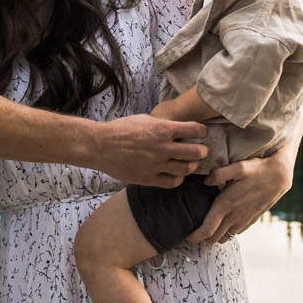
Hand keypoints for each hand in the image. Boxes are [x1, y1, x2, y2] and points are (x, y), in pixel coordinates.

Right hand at [87, 115, 207, 187]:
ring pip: (187, 169)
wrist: (100, 146)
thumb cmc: (121, 129)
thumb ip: (163, 125)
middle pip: (196, 152)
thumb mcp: (144, 119)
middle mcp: (161, 147)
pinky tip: (174, 173)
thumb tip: (180, 129)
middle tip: (200, 150)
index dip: (201, 131)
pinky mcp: (148, 179)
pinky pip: (172, 182)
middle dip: (202, 151)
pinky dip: (178, 178)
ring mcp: (155, 165)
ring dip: (191, 165)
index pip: (195, 130)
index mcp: (161, 129)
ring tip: (188, 163)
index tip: (200, 133)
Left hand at [186, 146, 293, 243]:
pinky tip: (224, 224)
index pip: (207, 229)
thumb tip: (206, 180)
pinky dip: (227, 232)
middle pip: (214, 238)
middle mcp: (234, 216)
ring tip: (206, 228)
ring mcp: (244, 219)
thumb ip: (220, 173)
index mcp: (226, 205)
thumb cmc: (257, 170)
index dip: (195, 236)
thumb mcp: (238, 167)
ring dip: (215, 236)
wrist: (279, 176)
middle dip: (202, 238)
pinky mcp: (251, 219)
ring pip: (225, 237)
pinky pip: (236, 232)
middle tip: (193, 231)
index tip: (187, 236)